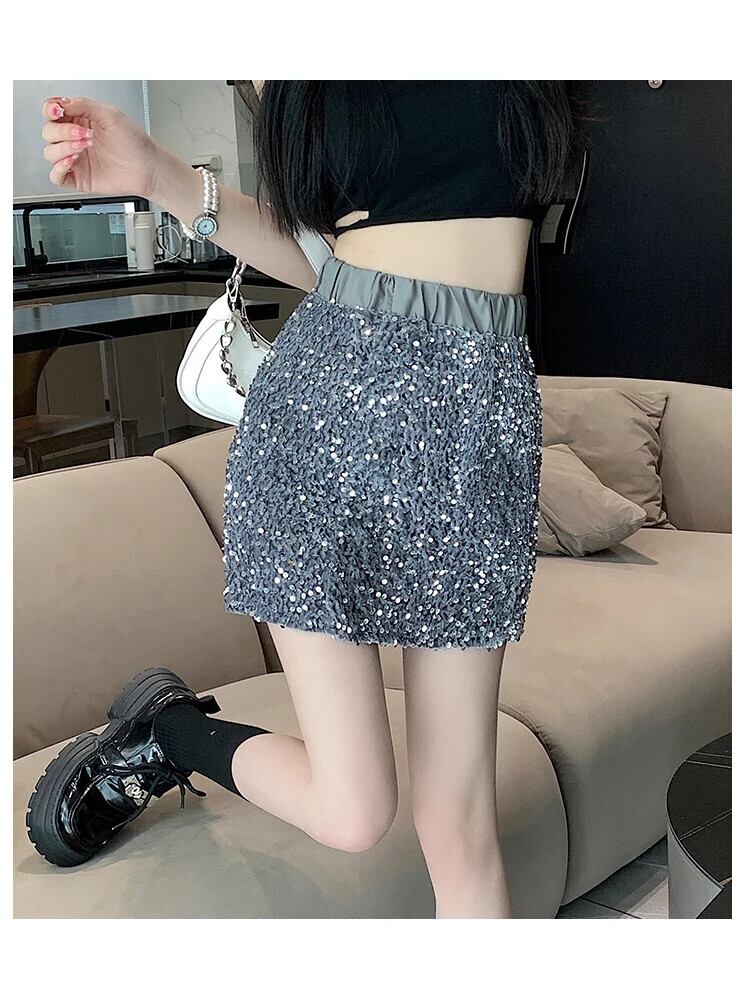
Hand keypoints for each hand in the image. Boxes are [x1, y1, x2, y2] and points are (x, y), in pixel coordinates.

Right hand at [41, 95, 160, 197]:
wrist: (147, 167)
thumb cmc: (134, 142)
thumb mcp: (110, 114)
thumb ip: (84, 104)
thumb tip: (62, 102)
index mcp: (80, 120)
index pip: (51, 112)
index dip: (50, 110)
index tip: (58, 111)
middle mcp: (74, 139)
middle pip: (48, 132)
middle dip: (63, 131)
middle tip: (85, 134)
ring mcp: (75, 159)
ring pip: (50, 152)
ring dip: (64, 147)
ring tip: (85, 146)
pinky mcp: (78, 178)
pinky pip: (56, 176)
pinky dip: (59, 168)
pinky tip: (73, 161)